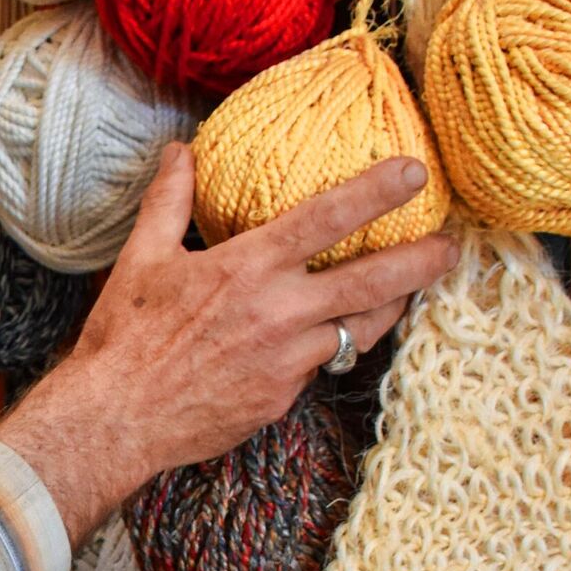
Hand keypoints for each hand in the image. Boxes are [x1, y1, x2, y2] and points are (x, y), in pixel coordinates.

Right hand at [0, 142, 458, 545]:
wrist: (118, 418)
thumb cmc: (125, 336)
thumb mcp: (141, 257)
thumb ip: (169, 201)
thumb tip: (181, 152)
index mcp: (246, 268)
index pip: (326, 218)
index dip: (376, 192)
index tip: (413, 172)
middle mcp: (279, 311)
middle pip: (374, 280)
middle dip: (423, 259)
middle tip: (452, 243)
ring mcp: (288, 359)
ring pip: (363, 327)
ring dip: (394, 304)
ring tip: (411, 286)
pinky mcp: (284, 396)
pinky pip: (323, 363)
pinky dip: (335, 343)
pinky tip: (336, 333)